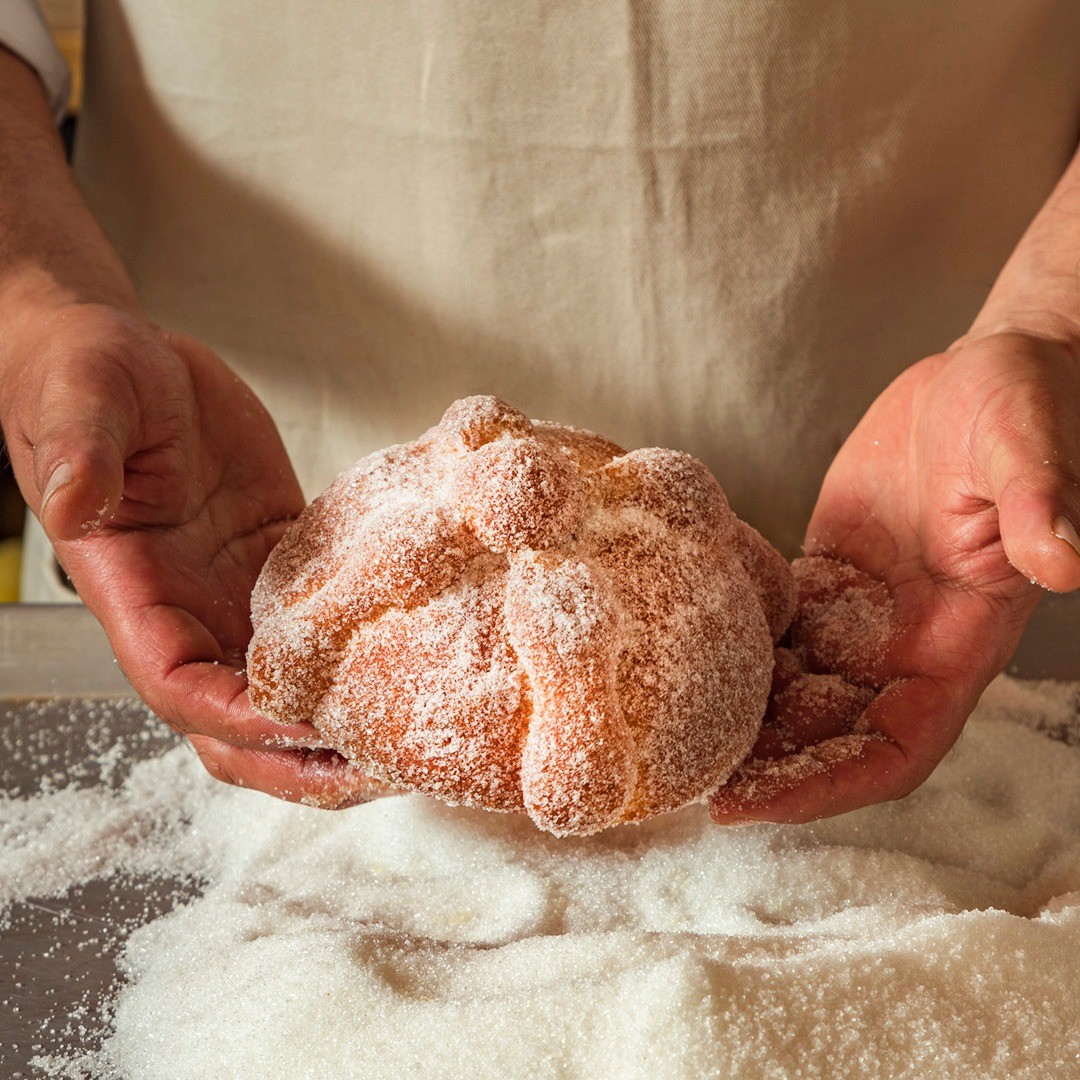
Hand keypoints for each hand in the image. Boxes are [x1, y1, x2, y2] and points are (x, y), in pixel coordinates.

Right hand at [0, 298, 375, 805]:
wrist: (127, 354)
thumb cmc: (85, 374)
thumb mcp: (80, 398)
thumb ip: (80, 453)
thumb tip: (76, 505)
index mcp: (133, 591)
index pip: (182, 689)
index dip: (243, 719)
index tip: (309, 724)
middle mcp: (186, 610)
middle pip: (236, 725)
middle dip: (299, 761)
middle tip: (379, 770)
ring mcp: (234, 594)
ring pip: (283, 693)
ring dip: (338, 728)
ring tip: (411, 741)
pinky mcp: (276, 565)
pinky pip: (317, 632)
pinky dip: (356, 660)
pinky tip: (413, 662)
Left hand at [711, 327, 1079, 822]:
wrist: (980, 372)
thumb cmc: (1022, 405)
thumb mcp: (1028, 446)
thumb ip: (1039, 505)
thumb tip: (1067, 560)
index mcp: (960, 639)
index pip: (895, 747)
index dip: (829, 785)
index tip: (756, 802)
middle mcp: (909, 643)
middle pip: (831, 736)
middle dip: (767, 769)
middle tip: (685, 782)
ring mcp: (866, 615)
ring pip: (797, 694)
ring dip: (743, 721)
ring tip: (669, 733)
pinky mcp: (830, 580)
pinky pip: (777, 636)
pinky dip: (736, 657)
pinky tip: (682, 661)